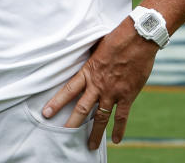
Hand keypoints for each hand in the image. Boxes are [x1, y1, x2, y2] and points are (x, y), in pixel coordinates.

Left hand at [42, 18, 157, 149]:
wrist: (138, 37)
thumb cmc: (117, 37)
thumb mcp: (96, 46)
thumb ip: (90, 58)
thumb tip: (83, 57)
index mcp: (89, 72)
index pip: (68, 90)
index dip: (57, 102)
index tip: (46, 113)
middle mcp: (98, 85)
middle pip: (81, 108)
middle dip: (71, 124)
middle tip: (63, 135)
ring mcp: (113, 91)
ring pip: (101, 116)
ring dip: (95, 132)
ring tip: (91, 145)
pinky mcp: (128, 95)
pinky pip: (122, 116)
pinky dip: (119, 129)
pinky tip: (117, 140)